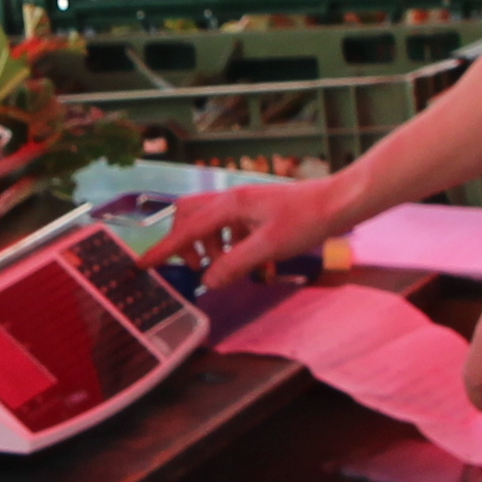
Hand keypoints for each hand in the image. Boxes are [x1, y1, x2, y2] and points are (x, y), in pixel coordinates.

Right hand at [150, 173, 361, 284]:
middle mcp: (232, 200)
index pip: (186, 229)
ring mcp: (245, 204)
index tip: (142, 265)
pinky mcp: (257, 212)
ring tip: (227, 269)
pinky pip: (231, 229)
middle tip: (198, 269)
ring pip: (210, 223)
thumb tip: (207, 282)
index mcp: (230, 205)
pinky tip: (252, 265)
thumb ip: (235, 264)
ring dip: (211, 248)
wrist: (339, 203)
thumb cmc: (307, 220)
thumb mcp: (269, 247)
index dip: (163, 249)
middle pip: (189, 217)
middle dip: (185, 244)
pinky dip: (232, 247)